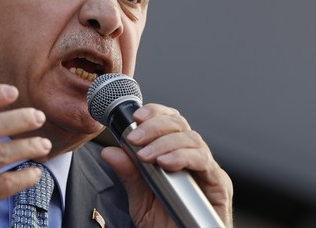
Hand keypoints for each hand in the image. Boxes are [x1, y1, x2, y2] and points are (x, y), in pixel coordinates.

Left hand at [101, 103, 232, 227]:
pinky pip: (204, 161)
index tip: (135, 117)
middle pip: (179, 124)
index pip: (168, 121)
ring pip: (191, 138)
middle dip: (155, 126)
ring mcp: (207, 170)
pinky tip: (166, 163)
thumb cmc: (165, 224)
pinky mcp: (219, 185)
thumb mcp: (140, 199)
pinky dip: (183, 157)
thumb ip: (129, 175)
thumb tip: (109, 151)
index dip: (154, 113)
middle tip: (134, 139)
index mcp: (175, 154)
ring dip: (165, 142)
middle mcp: (193, 157)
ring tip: (145, 156)